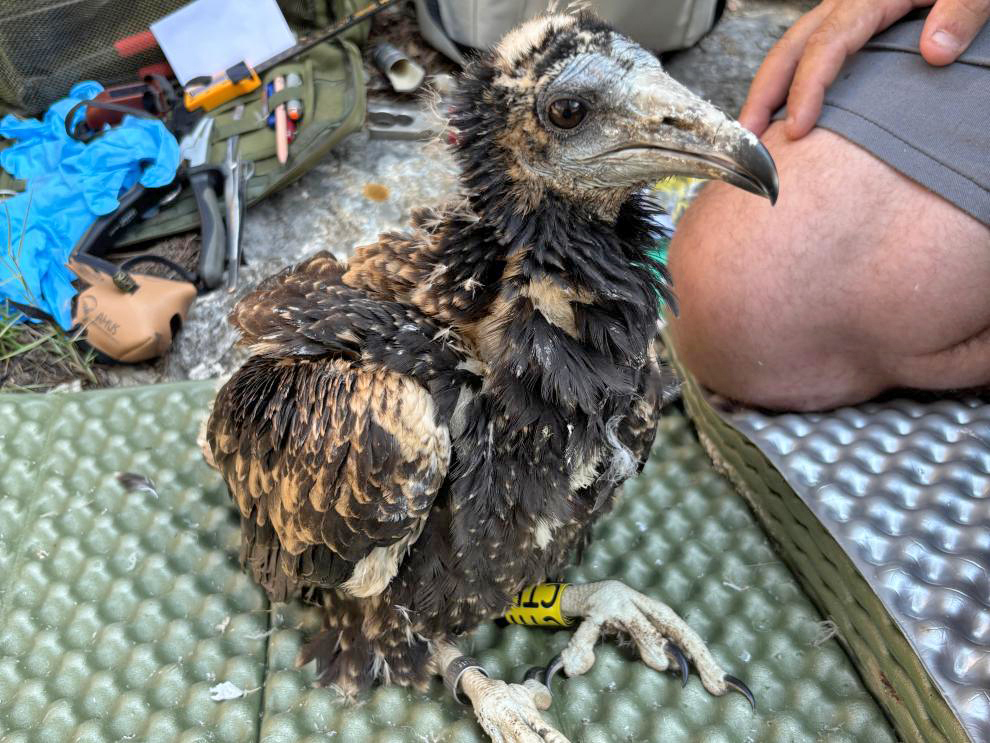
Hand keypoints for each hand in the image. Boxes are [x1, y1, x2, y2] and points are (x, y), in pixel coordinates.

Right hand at [739, 0, 989, 138]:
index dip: (808, 87)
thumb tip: (935, 52)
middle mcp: (850, 3)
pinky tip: (785, 112)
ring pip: (792, 49)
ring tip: (754, 132)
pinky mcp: (852, 27)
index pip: (827, 43)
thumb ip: (963, 11)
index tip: (798, 128)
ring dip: (768, 91)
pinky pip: (809, 54)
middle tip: (748, 138)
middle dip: (763, 93)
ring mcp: (846, 14)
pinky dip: (789, 84)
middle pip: (791, 47)